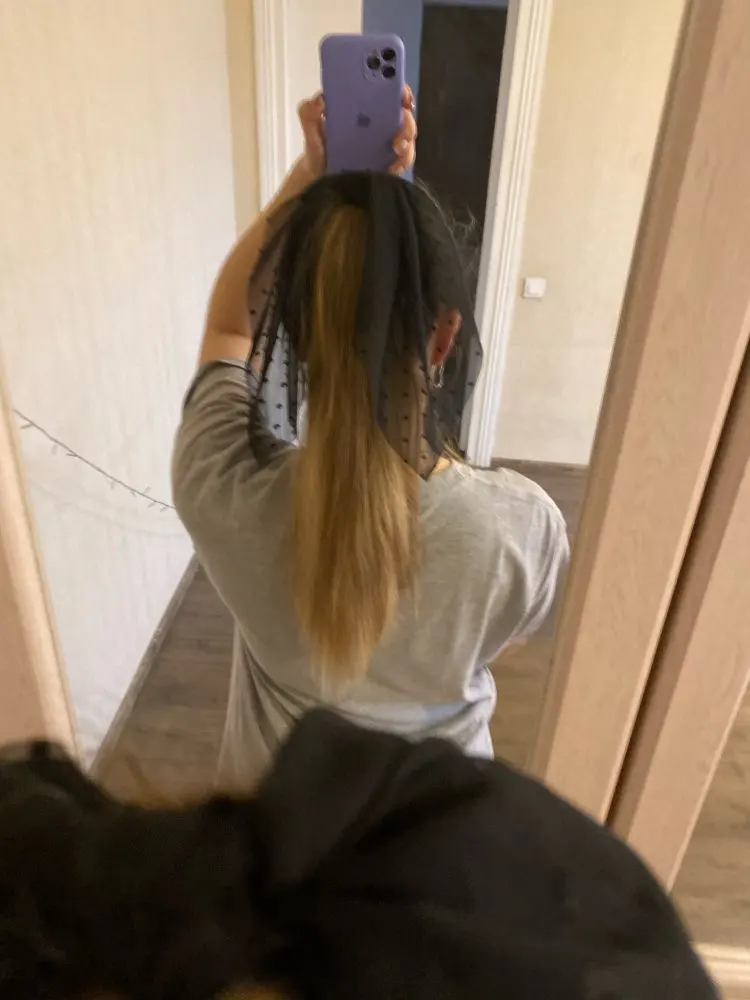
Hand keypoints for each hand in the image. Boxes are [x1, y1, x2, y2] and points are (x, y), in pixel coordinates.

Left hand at [297, 85, 417, 179]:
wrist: (321, 177)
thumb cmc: (320, 148)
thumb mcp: (310, 128)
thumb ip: (309, 113)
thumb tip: (320, 99)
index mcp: (362, 103)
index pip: (386, 86)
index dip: (397, 84)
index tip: (400, 93)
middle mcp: (380, 119)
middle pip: (403, 113)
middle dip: (406, 119)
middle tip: (399, 128)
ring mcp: (387, 141)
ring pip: (408, 136)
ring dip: (407, 141)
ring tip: (396, 148)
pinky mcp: (390, 161)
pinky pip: (404, 160)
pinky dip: (402, 162)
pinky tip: (392, 167)